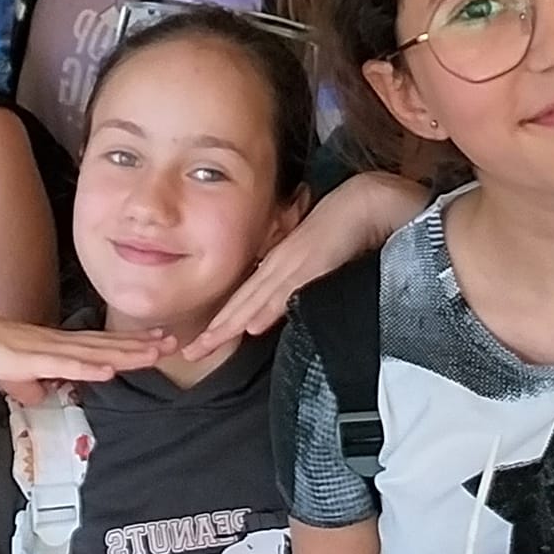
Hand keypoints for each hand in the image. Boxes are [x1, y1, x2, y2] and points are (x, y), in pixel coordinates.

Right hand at [0, 303, 169, 400]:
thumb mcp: (6, 373)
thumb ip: (25, 383)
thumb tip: (40, 394)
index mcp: (48, 345)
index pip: (96, 346)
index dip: (127, 345)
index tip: (157, 343)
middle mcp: (50, 342)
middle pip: (103, 345)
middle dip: (139, 345)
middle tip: (176, 341)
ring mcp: (39, 348)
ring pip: (91, 352)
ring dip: (125, 353)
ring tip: (156, 352)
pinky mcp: (23, 358)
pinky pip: (61, 364)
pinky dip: (87, 367)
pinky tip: (109, 369)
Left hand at [184, 173, 427, 359]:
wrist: (364, 201)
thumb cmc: (344, 227)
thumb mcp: (316, 260)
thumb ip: (301, 282)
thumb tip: (290, 307)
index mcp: (279, 263)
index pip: (245, 297)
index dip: (223, 321)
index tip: (201, 342)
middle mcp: (278, 263)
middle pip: (241, 302)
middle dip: (215, 329)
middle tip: (189, 352)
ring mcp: (293, 263)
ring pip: (255, 301)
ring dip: (230, 324)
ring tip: (206, 345)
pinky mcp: (313, 263)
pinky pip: (287, 291)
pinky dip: (268, 310)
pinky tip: (253, 327)